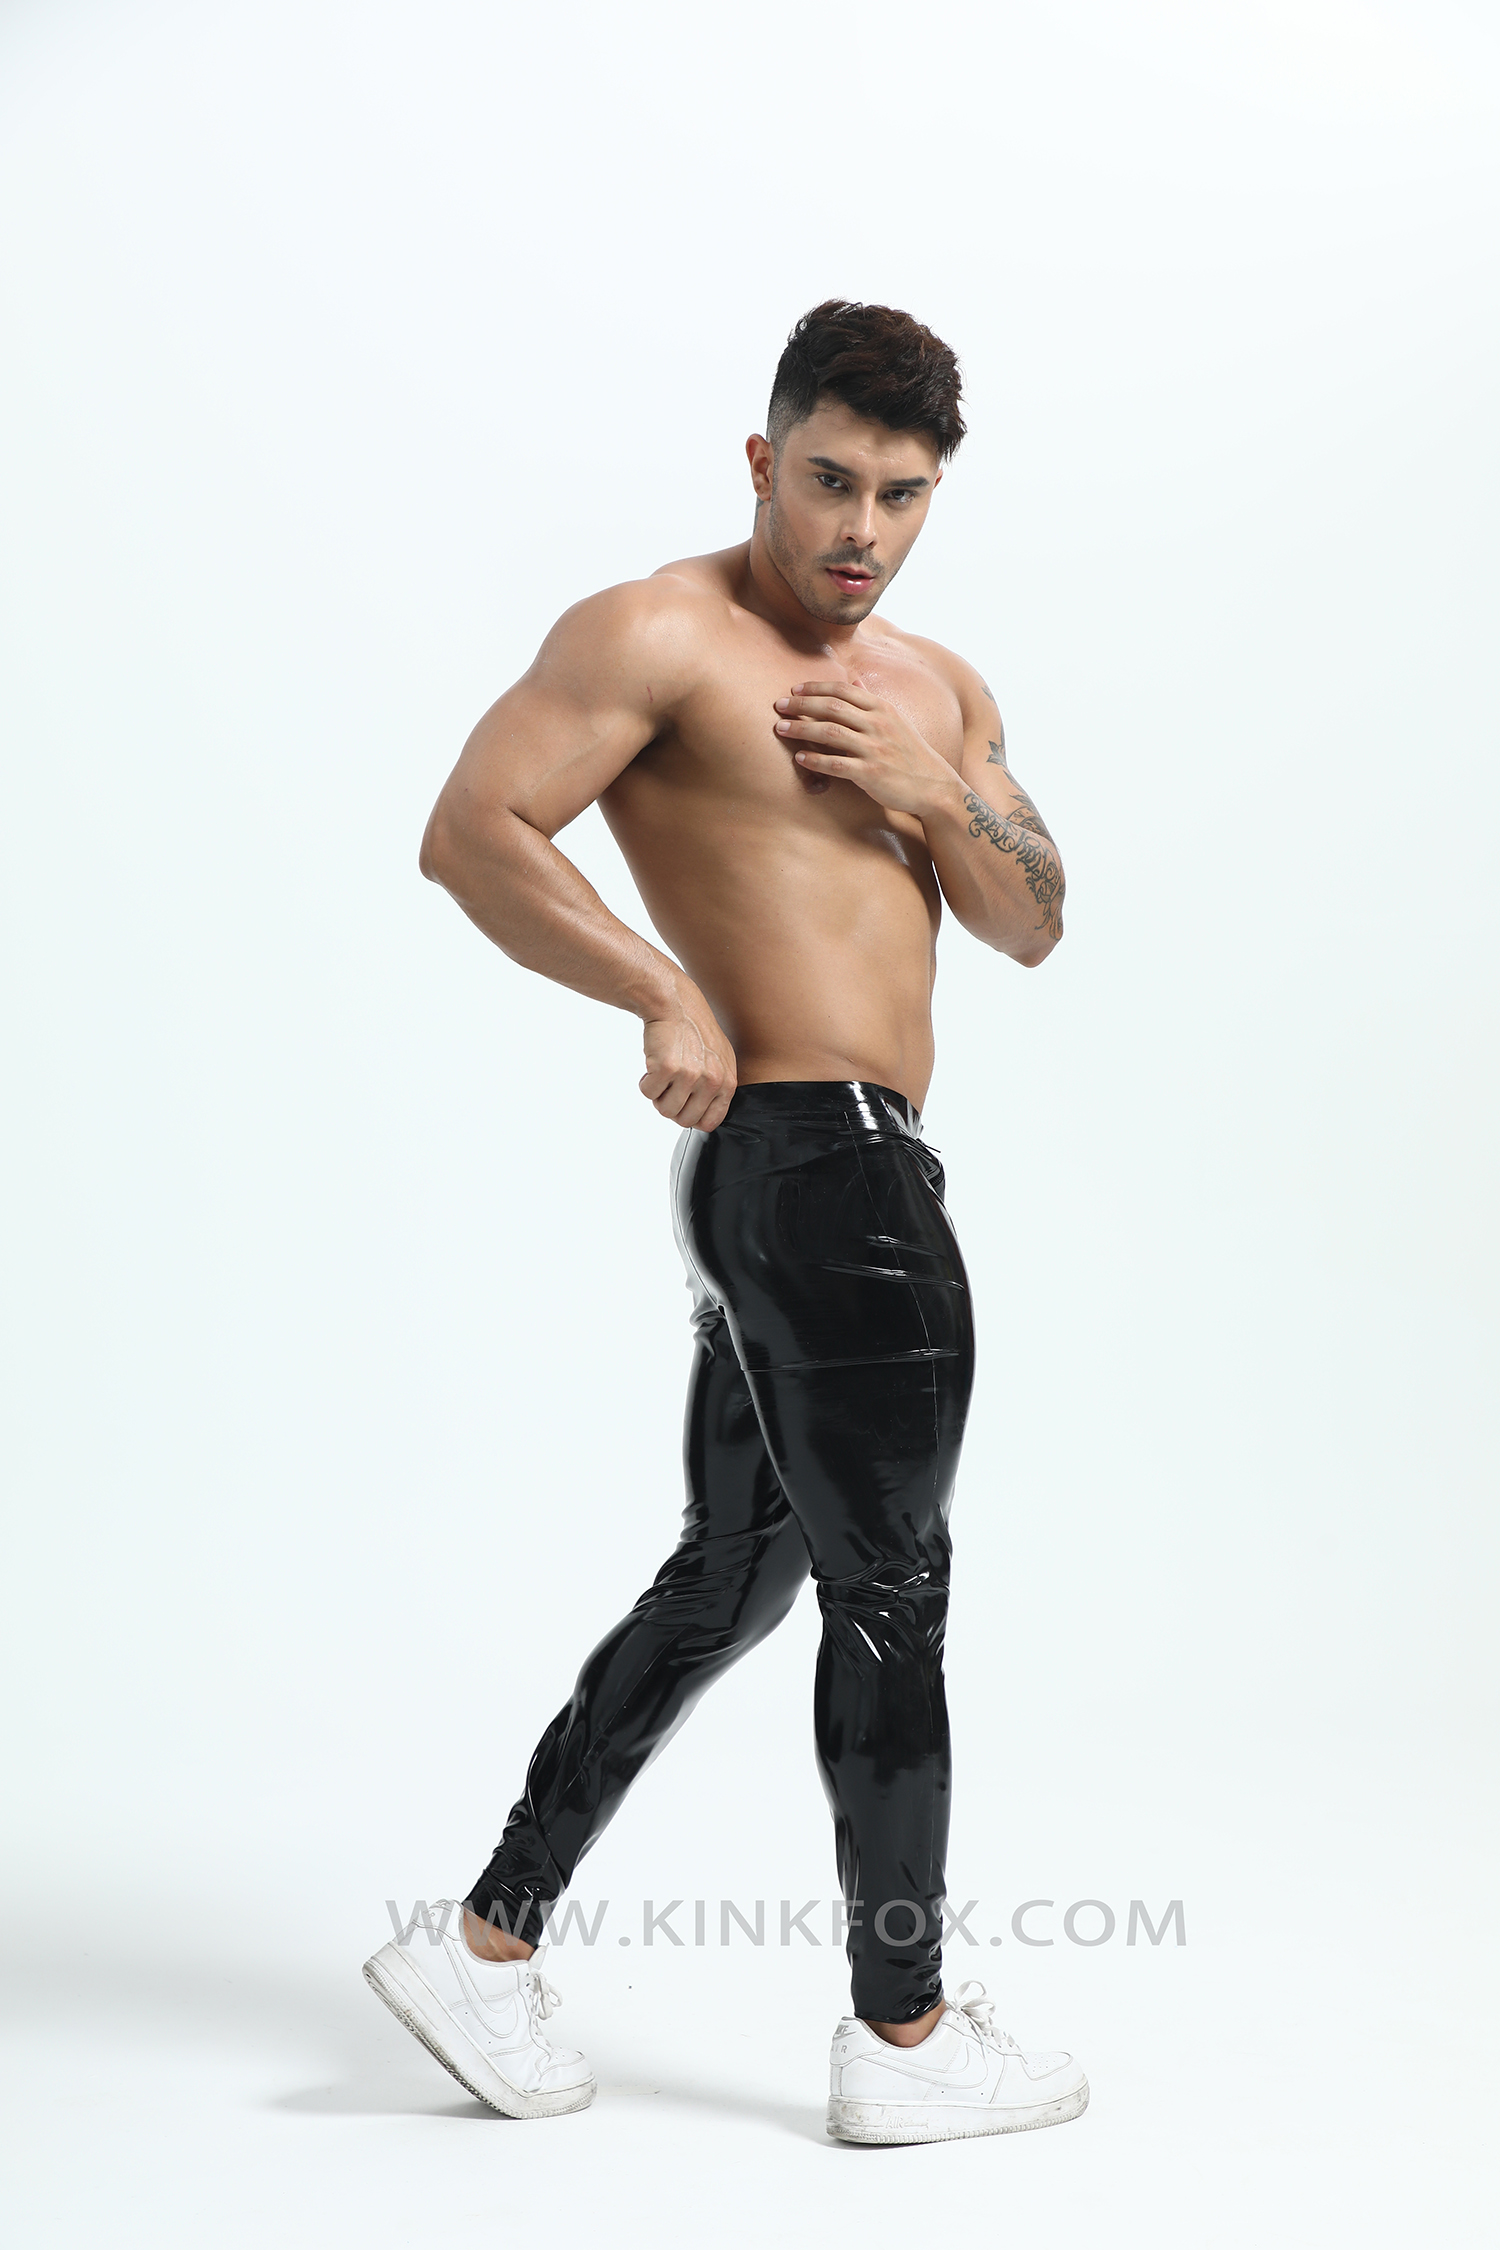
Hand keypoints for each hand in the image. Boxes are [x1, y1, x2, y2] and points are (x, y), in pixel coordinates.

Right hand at [640, 990, 736, 1131]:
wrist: (675, 1003)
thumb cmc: (695, 1029)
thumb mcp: (720, 1059)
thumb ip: (718, 1088)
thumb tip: (706, 1116)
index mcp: (727, 1082)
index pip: (709, 1122)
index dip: (691, 1116)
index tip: (684, 1103)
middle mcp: (712, 1081)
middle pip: (684, 1120)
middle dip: (672, 1106)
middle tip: (669, 1086)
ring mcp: (690, 1075)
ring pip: (664, 1110)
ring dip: (658, 1095)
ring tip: (663, 1074)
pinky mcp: (666, 1068)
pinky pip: (648, 1093)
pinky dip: (646, 1082)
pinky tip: (653, 1065)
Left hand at [773, 679, 961, 818]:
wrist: (933, 785)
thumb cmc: (910, 753)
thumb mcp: (895, 721)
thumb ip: (871, 700)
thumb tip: (854, 680)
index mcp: (882, 708)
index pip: (842, 690)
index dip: (815, 688)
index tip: (794, 690)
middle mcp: (878, 724)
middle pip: (832, 707)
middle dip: (801, 705)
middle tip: (779, 705)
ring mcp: (875, 748)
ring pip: (831, 733)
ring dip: (802, 729)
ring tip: (781, 729)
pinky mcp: (871, 773)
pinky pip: (837, 764)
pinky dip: (816, 760)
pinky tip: (800, 758)